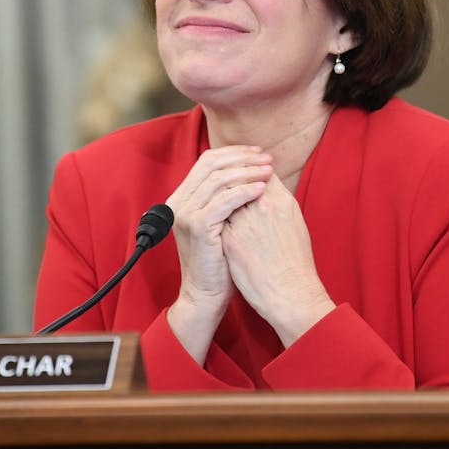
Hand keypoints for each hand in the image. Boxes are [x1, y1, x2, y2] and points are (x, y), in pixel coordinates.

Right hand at [164, 146, 270, 362]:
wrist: (206, 295)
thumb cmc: (220, 261)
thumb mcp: (221, 222)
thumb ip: (226, 197)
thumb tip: (252, 169)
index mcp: (182, 198)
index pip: (207, 161)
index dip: (235, 153)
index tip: (259, 153)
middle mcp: (178, 202)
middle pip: (212, 164)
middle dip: (243, 158)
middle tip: (267, 159)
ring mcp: (185, 214)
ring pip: (219, 179)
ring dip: (248, 172)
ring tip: (269, 171)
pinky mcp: (197, 227)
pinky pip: (224, 200)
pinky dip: (245, 191)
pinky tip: (262, 190)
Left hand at [222, 172, 334, 346]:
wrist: (290, 293)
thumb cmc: (296, 261)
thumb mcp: (294, 223)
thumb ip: (278, 201)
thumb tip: (264, 186)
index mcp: (281, 201)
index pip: (261, 172)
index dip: (252, 170)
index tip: (246, 173)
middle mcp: (261, 207)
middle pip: (239, 178)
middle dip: (233, 176)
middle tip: (227, 179)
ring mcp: (243, 223)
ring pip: (223, 196)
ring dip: (220, 194)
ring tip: (218, 197)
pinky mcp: (229, 240)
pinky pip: (216, 217)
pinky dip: (214, 214)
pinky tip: (213, 216)